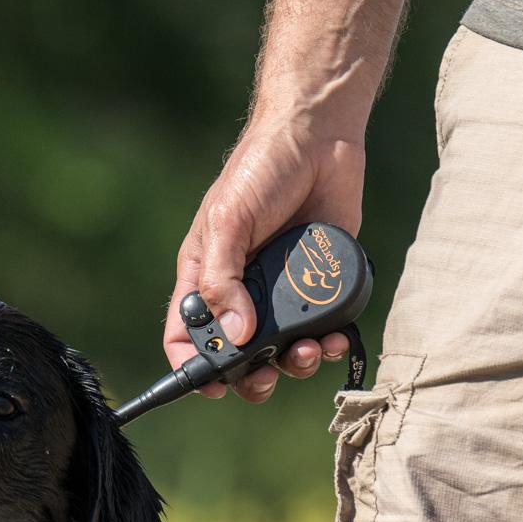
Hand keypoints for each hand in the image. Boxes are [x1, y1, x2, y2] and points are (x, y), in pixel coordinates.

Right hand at [166, 113, 364, 401]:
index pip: (186, 332)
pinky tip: (335, 338)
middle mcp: (243, 288)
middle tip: (266, 376)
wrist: (320, 137)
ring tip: (307, 352)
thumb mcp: (229, 220)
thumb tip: (236, 335)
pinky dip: (329, 342)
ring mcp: (282, 290)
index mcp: (207, 273)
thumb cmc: (260, 169)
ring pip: (283, 348)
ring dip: (293, 363)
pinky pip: (322, 328)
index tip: (211, 384)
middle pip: (238, 353)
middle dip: (250, 376)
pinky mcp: (320, 283)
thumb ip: (225, 278)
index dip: (191, 364)